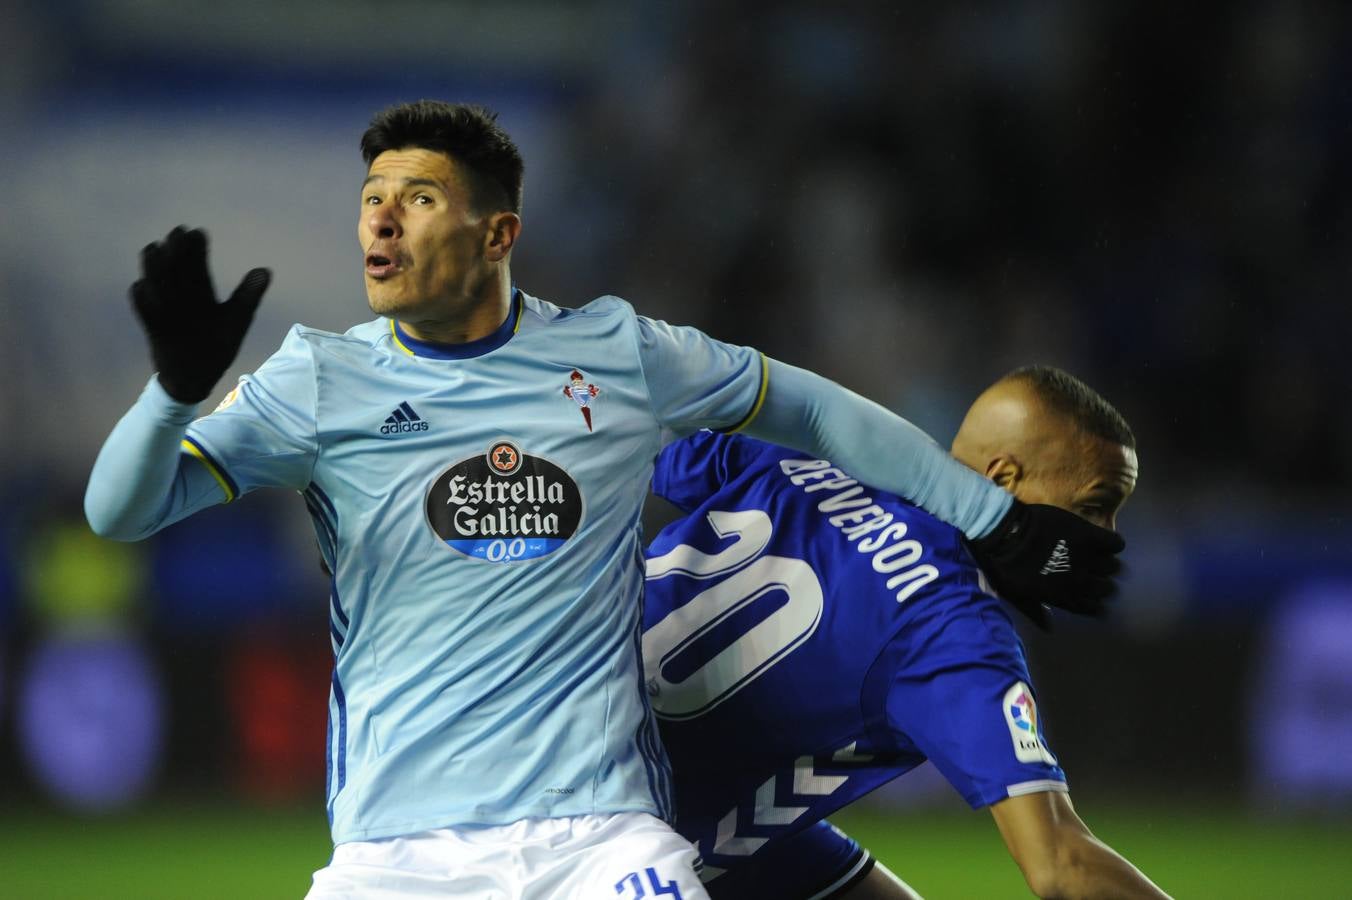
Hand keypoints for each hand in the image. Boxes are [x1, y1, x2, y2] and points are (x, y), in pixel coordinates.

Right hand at [130, 226, 269, 402]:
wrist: (198, 378)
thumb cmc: (217, 346)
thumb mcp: (236, 319)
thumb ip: (248, 295)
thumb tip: (265, 270)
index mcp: (200, 294)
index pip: (197, 267)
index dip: (195, 250)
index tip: (196, 231)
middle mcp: (181, 299)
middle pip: (176, 271)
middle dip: (175, 252)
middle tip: (176, 232)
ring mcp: (166, 313)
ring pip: (157, 286)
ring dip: (154, 269)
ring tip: (153, 249)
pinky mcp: (155, 331)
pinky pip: (145, 314)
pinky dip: (142, 302)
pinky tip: (140, 287)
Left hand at [966, 500, 1124, 628]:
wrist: (1003, 534)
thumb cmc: (1005, 566)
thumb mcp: (1017, 595)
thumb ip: (1035, 612)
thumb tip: (1048, 628)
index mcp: (1063, 598)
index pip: (1092, 608)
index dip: (1094, 602)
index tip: (1093, 596)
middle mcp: (1078, 582)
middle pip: (1106, 589)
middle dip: (1102, 582)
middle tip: (1095, 571)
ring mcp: (1084, 559)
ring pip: (1112, 567)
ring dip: (1107, 562)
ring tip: (1099, 555)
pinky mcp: (1087, 536)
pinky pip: (1116, 544)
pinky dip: (1114, 543)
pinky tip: (1104, 541)